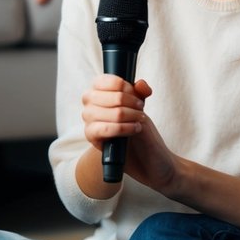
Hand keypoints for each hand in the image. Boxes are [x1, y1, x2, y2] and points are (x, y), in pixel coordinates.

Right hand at [82, 76, 177, 193]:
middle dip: (127, 101)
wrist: (150, 158)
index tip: (136, 94)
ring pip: (102, 112)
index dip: (120, 85)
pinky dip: (122, 128)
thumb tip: (140, 84)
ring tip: (140, 120)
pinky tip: (135, 129)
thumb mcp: (141, 105)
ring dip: (127, 115)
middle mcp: (90, 106)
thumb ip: (141, 92)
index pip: (100, 81)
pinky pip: (102, 129)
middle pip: (102, 96)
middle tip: (141, 109)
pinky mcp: (93, 139)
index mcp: (99, 93)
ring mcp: (90, 123)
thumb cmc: (141, 127)